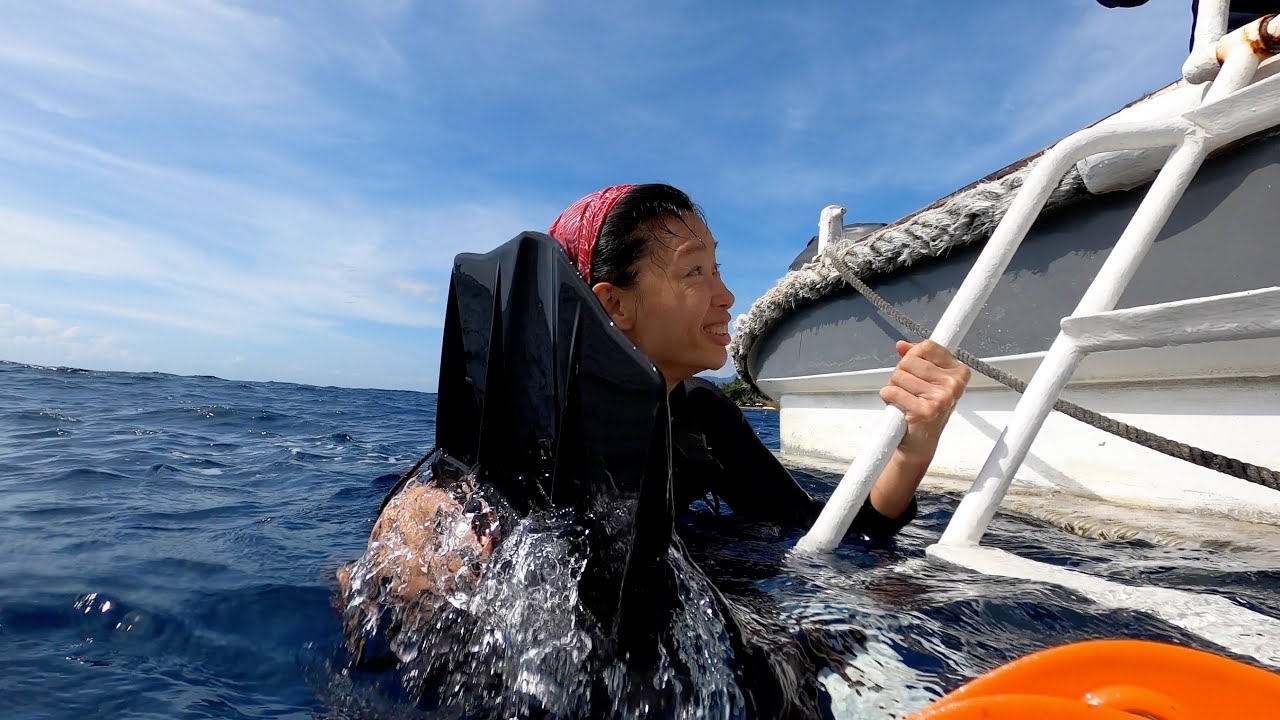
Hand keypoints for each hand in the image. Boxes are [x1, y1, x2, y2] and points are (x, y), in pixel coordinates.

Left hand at [879, 339, 970, 465]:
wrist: (921, 442)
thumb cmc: (925, 407)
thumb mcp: (926, 379)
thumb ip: (916, 357)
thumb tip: (901, 345)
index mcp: (959, 372)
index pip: (927, 347)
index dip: (913, 356)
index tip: (916, 370)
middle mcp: (954, 384)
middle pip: (909, 361)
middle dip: (902, 374)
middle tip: (910, 391)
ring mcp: (942, 398)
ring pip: (898, 375)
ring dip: (895, 387)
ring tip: (906, 400)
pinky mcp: (925, 411)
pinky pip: (892, 391)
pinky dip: (889, 397)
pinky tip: (899, 407)